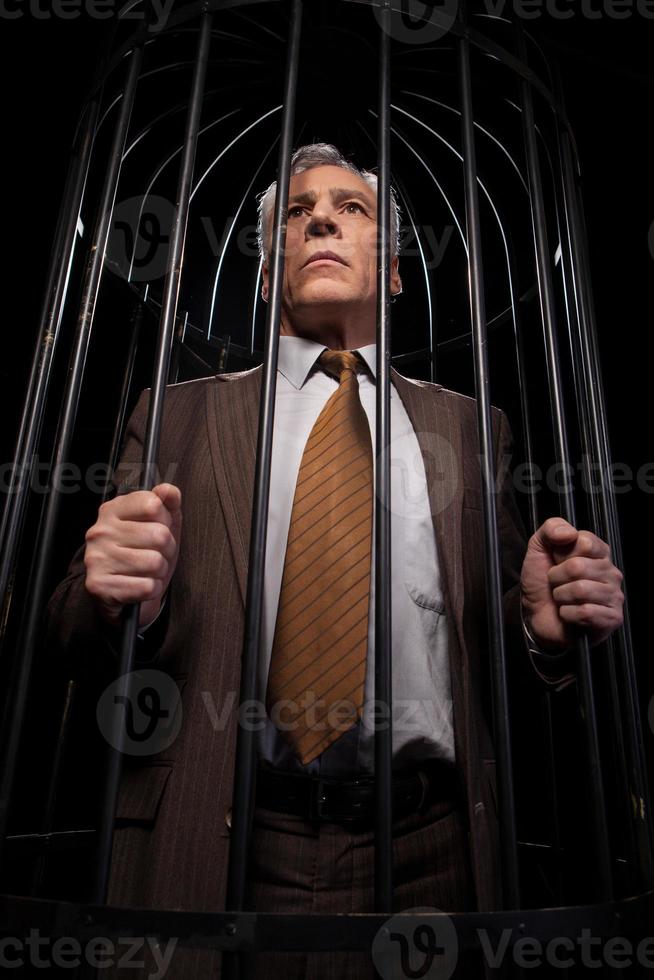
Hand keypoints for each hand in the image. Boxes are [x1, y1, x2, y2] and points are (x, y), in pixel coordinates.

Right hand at [84, 483, 181, 627]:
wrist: (121, 592)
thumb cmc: (142, 553)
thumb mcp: (160, 525)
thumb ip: (168, 504)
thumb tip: (169, 490)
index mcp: (113, 510)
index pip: (153, 504)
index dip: (165, 521)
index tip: (158, 529)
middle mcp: (101, 531)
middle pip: (159, 535)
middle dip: (167, 550)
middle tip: (156, 555)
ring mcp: (97, 558)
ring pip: (155, 562)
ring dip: (159, 572)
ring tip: (148, 571)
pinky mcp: (99, 585)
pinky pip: (146, 587)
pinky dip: (151, 590)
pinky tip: (140, 586)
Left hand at [520, 517, 623, 651]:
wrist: (535, 615)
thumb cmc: (541, 583)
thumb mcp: (539, 548)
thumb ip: (551, 529)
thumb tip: (569, 532)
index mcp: (598, 553)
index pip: (584, 542)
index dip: (561, 553)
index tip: (557, 561)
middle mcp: (611, 572)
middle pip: (578, 567)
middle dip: (556, 577)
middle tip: (556, 584)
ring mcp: (614, 596)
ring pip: (580, 590)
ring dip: (561, 596)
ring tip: (562, 598)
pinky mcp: (612, 618)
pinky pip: (585, 612)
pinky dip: (567, 614)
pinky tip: (569, 614)